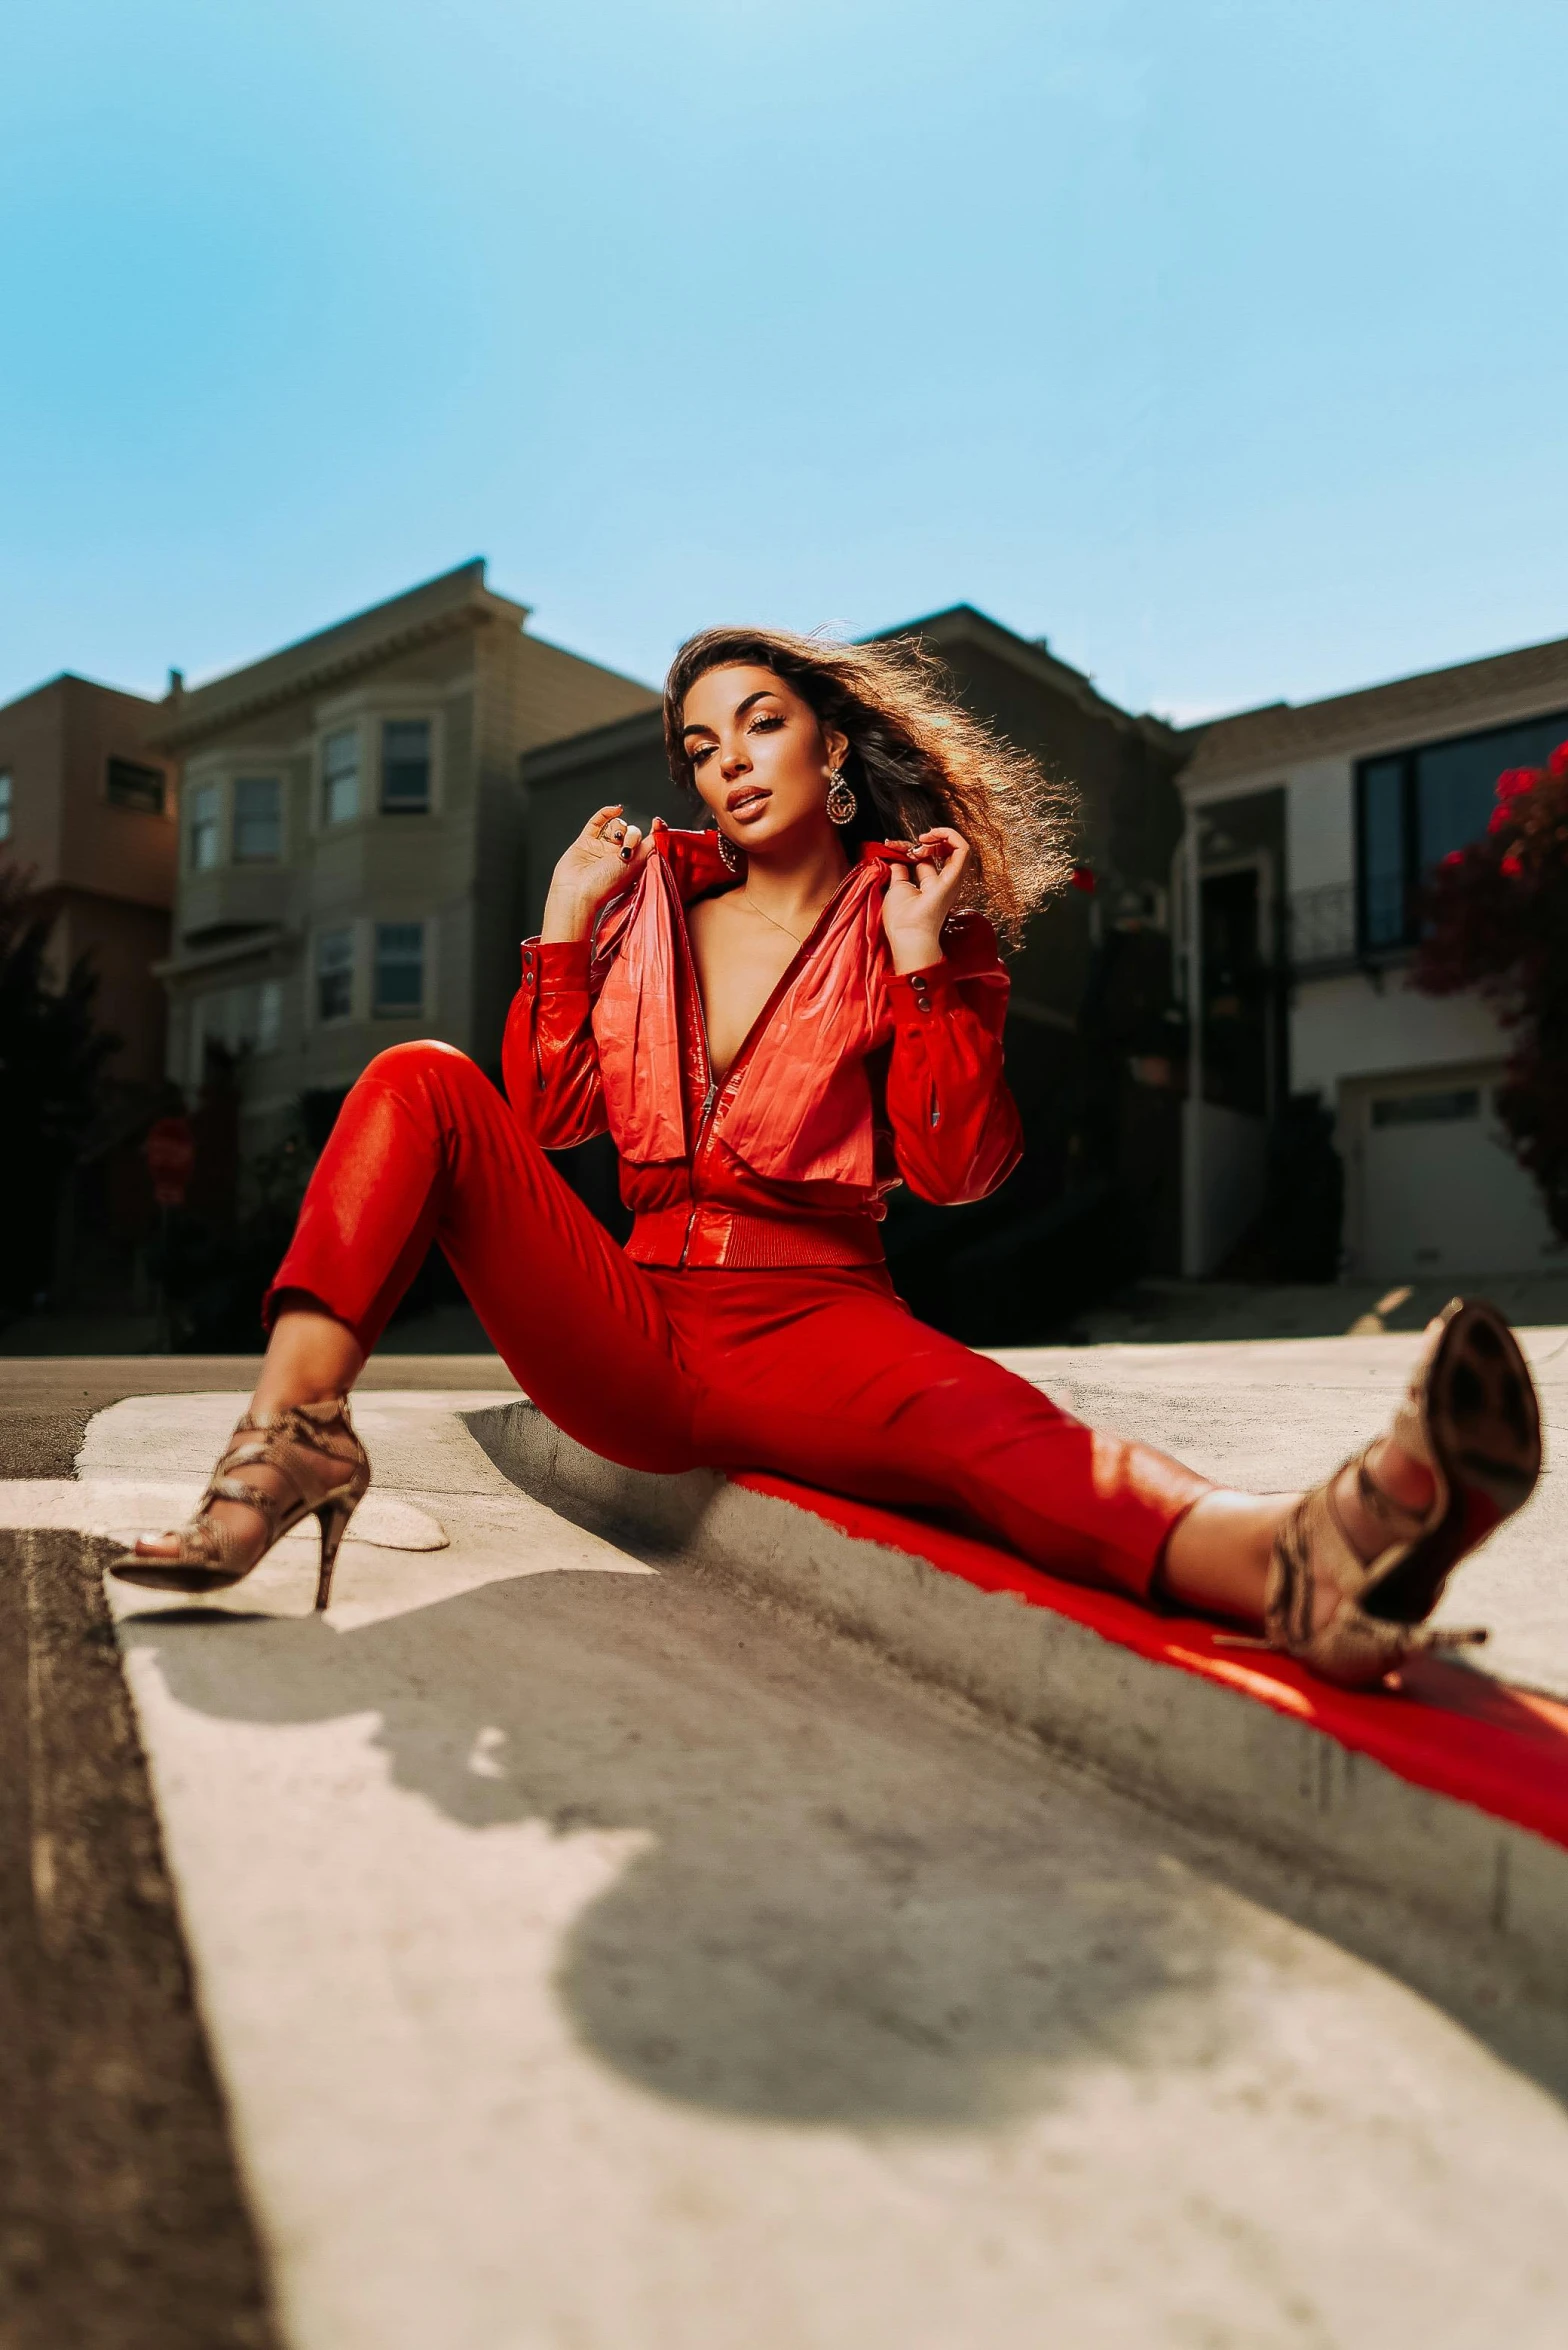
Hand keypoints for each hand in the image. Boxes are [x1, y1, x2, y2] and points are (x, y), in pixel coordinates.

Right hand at [541, 807, 659, 941]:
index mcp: (633, 865)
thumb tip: (658, 830)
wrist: (577, 892)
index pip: (646, 843)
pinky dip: (606, 813)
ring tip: (615, 840)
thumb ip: (649, 847)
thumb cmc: (606, 884)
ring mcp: (601, 848)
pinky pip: (597, 822)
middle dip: (632, 835)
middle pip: (632, 832)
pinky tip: (616, 810)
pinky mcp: (585, 842)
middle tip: (626, 850)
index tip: (657, 823)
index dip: (653, 832)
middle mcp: (618, 856)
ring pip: (616, 826)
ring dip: (618, 828)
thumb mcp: (637, 865)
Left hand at [880, 827, 970, 973]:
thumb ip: (899, 873)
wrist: (908, 933)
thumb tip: (898, 861)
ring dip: (942, 835)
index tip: (893, 846)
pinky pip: (964, 850)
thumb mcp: (897, 888)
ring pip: (959, 848)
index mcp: (930, 885)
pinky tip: (932, 837)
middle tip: (913, 842)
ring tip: (925, 838)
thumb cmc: (902, 919)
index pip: (927, 858)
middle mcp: (944, 881)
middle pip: (943, 851)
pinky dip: (951, 836)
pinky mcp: (954, 878)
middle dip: (929, 840)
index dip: (912, 847)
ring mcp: (951, 879)